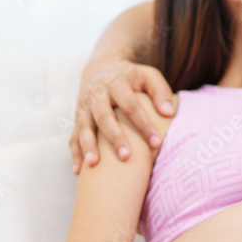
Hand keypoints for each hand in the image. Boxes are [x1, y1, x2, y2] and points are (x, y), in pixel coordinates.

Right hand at [70, 56, 175, 173]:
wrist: (100, 70)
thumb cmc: (132, 78)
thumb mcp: (148, 76)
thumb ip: (160, 91)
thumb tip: (169, 113)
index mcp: (116, 83)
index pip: (130, 105)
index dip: (144, 124)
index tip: (157, 143)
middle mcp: (97, 94)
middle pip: (104, 117)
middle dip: (115, 137)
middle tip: (126, 157)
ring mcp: (84, 107)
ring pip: (84, 127)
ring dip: (88, 146)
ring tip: (94, 165)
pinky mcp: (77, 119)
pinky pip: (73, 137)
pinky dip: (75, 153)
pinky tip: (78, 171)